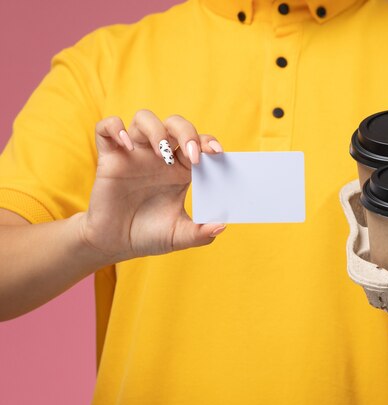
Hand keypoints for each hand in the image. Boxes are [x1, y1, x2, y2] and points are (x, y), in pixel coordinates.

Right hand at [79, 110, 225, 262]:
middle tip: (193, 155)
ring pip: (144, 118)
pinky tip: (126, 147)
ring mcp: (134, 154)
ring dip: (156, 129)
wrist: (115, 244)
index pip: (198, 143)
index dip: (208, 142)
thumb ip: (200, 233)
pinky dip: (116, 129)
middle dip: (187, 132)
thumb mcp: (179, 236)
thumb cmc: (149, 235)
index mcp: (181, 169)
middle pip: (175, 124)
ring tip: (161, 153)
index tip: (217, 152)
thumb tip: (222, 225)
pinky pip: (106, 128)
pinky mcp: (109, 157)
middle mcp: (159, 157)